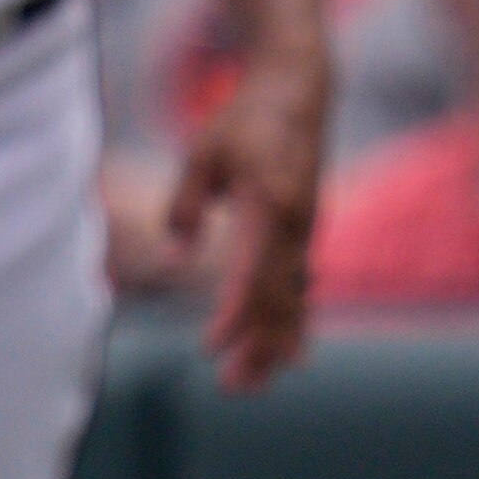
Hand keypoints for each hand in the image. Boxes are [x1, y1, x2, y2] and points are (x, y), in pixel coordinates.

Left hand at [164, 52, 321, 393]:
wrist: (298, 90)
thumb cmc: (245, 118)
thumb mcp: (203, 154)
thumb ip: (185, 207)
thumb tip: (172, 258)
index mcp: (269, 208)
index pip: (252, 276)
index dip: (232, 317)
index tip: (211, 348)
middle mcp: (296, 227)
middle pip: (279, 302)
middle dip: (257, 349)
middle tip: (233, 388)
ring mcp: (306, 232)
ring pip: (294, 301)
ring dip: (274, 344)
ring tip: (254, 383)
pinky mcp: (306, 233)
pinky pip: (299, 288)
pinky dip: (289, 322)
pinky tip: (284, 352)